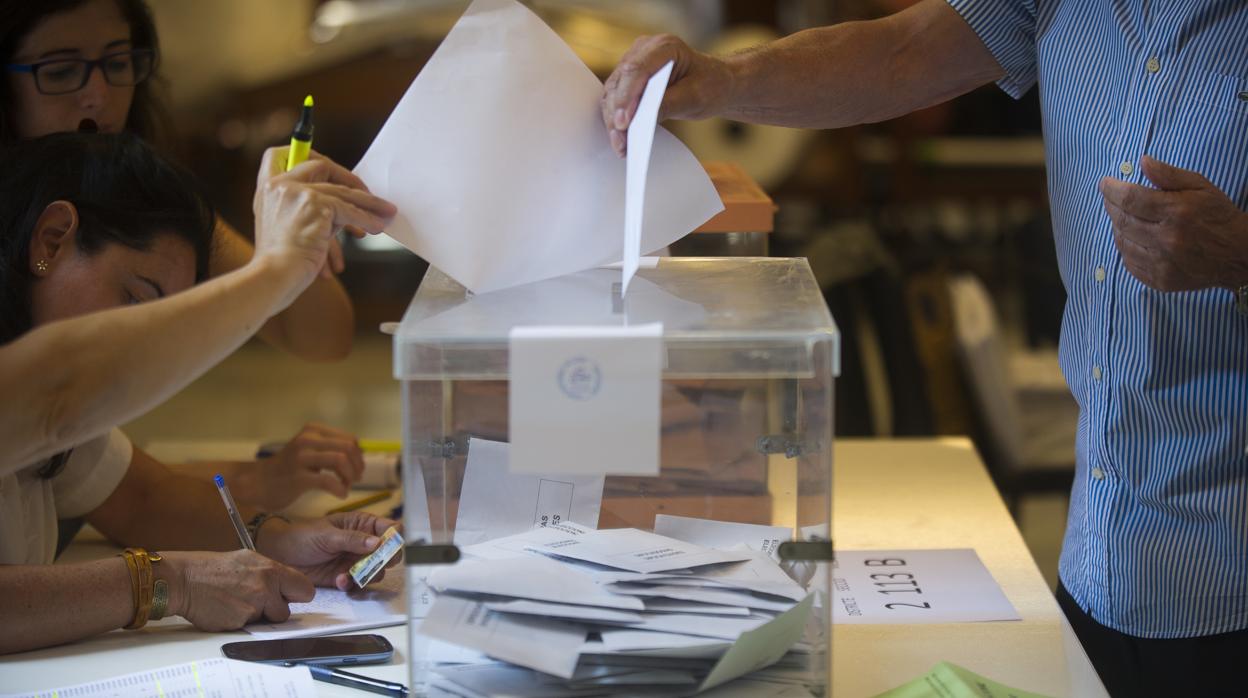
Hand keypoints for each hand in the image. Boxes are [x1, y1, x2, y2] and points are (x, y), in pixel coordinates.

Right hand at [161, 550, 313, 630]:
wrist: (183, 580)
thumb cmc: (211, 570)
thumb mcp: (246, 561)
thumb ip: (269, 574)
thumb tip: (285, 586)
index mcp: (271, 569)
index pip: (305, 589)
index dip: (296, 596)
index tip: (288, 597)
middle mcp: (266, 585)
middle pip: (288, 611)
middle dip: (277, 610)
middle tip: (261, 604)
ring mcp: (254, 605)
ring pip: (268, 621)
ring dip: (257, 618)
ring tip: (237, 604)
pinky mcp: (240, 621)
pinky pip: (248, 628)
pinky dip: (239, 623)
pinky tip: (227, 610)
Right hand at [243, 423, 365, 509]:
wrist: (259, 483)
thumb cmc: (288, 469)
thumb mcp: (309, 450)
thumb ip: (330, 448)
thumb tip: (360, 454)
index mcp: (313, 430)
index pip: (349, 439)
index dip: (358, 456)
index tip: (358, 469)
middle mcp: (307, 439)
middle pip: (348, 448)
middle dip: (357, 466)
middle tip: (356, 479)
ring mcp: (301, 457)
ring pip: (340, 460)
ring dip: (350, 476)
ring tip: (346, 486)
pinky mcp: (298, 477)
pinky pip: (328, 481)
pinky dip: (340, 489)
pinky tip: (341, 495)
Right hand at [251, 148, 395, 303]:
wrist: (273, 277)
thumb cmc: (281, 261)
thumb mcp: (286, 226)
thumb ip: (307, 208)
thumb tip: (344, 205)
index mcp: (266, 187)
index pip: (283, 154)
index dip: (307, 155)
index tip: (331, 169)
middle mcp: (279, 184)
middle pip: (322, 167)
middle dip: (349, 179)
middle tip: (368, 193)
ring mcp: (297, 193)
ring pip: (343, 191)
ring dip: (369, 203)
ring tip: (386, 212)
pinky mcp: (316, 206)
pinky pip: (350, 210)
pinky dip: (366, 220)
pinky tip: (376, 227)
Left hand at [257, 512, 401, 590]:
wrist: (281, 556)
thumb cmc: (303, 536)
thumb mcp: (328, 535)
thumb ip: (352, 539)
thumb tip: (377, 543)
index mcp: (362, 524)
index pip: (389, 528)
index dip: (395, 537)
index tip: (392, 546)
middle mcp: (364, 543)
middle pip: (389, 552)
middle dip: (385, 560)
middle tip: (376, 564)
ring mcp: (356, 561)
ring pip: (377, 571)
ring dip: (366, 575)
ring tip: (348, 575)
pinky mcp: (347, 577)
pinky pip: (359, 584)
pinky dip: (352, 584)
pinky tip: (339, 581)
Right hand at [601, 34, 735, 156]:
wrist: (716, 83)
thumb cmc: (710, 85)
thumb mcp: (695, 97)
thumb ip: (669, 104)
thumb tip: (641, 118)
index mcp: (664, 47)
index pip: (636, 69)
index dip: (626, 95)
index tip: (624, 121)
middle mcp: (643, 51)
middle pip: (619, 82)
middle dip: (617, 113)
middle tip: (620, 141)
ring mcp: (634, 64)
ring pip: (612, 92)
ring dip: (613, 120)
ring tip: (620, 146)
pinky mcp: (630, 80)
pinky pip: (616, 99)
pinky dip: (616, 120)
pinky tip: (620, 140)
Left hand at [1099, 155, 1247, 291]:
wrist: (1237, 254)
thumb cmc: (1217, 215)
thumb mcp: (1200, 187)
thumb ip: (1169, 175)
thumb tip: (1142, 161)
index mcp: (1178, 212)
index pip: (1131, 199)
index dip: (1112, 190)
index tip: (1105, 183)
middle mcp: (1168, 239)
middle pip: (1123, 221)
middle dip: (1111, 206)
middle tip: (1110, 198)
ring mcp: (1163, 263)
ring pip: (1122, 242)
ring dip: (1117, 227)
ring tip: (1122, 216)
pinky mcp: (1161, 280)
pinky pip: (1129, 263)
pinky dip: (1125, 247)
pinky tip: (1131, 237)